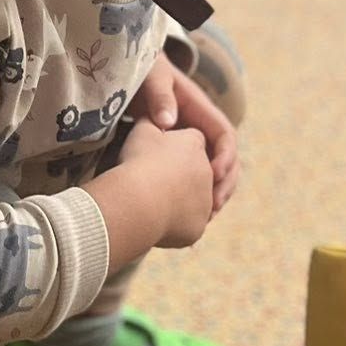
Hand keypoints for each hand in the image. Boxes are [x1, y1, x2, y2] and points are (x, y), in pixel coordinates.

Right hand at [119, 115, 213, 248]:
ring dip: (179, 201)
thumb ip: (152, 120)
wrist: (137, 201)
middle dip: (179, 175)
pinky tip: (155, 220)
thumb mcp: (143, 130)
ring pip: (192, 200)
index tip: (156, 155)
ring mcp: (205, 201)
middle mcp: (208, 171)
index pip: (190, 143)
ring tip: (152, 203)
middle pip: (193, 172)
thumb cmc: (139, 162)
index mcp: (196, 144)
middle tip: (153, 181)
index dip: (173, 148)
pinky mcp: (198, 227)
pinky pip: (187, 225)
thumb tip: (156, 117)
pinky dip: (175, 223)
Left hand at [129, 55, 239, 212]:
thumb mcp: (153, 77)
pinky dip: (197, 194)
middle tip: (215, 206)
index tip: (214, 175)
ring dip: (215, 194)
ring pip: (214, 172)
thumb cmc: (146, 72)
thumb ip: (159, 95)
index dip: (225, 157)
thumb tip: (168, 120)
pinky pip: (195, 176)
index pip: (225, 136)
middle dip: (226, 183)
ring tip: (207, 217)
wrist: (134, 74)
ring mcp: (192, 143)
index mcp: (201, 111)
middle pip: (226, 159)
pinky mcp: (179, 155)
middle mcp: (202, 128)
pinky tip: (187, 213)